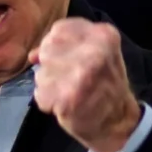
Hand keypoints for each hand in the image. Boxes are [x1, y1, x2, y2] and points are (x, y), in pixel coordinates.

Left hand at [28, 18, 141, 151]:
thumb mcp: (96, 54)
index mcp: (103, 35)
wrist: (118, 121)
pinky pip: (40, 94)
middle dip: (50, 66)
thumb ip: (65, 46)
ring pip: (41, 73)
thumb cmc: (104, 83)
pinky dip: (48, 102)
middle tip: (70, 79)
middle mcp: (94, 51)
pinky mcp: (68, 98)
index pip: (59, 30)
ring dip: (48, 85)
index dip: (55, 45)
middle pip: (46, 51)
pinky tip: (65, 104)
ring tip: (69, 92)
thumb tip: (33, 55)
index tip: (66, 57)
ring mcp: (81, 75)